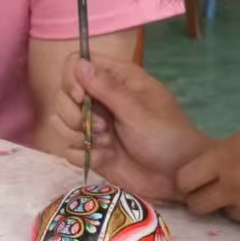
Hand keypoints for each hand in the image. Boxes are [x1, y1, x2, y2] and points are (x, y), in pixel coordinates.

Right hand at [51, 56, 210, 200]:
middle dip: (73, 113)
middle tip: (101, 127)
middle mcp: (102, 99)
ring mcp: (95, 125)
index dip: (72, 79)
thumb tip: (79, 63)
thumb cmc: (166, 136)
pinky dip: (83, 154)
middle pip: (63, 94)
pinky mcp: (93, 150)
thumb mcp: (138, 111)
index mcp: (117, 80)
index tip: (80, 97)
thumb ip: (106, 88)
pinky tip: (104, 158)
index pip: (77, 63)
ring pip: (61, 121)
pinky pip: (68, 148)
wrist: (178, 177)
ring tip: (105, 143)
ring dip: (77, 134)